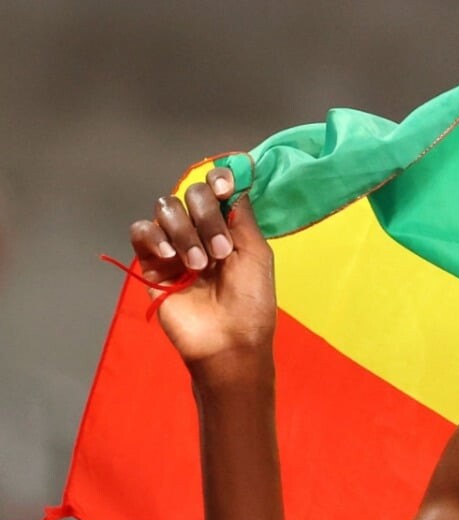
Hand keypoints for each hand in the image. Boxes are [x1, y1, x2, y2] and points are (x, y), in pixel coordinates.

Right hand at [128, 168, 276, 371]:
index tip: (223, 187)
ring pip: (166, 209)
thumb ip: (242, 216)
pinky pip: (141, 231)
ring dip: (185, 232)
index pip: (215, 189)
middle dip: (207, 217)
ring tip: (200, 265)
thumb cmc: (250, 301)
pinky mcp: (151, 263)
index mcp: (228, 228)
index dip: (217, 180)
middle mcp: (200, 231)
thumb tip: (235, 181)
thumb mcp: (257, 254)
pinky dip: (154, 236)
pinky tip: (170, 256)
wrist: (227, 339)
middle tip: (222, 252)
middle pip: (191, 195)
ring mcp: (174, 245)